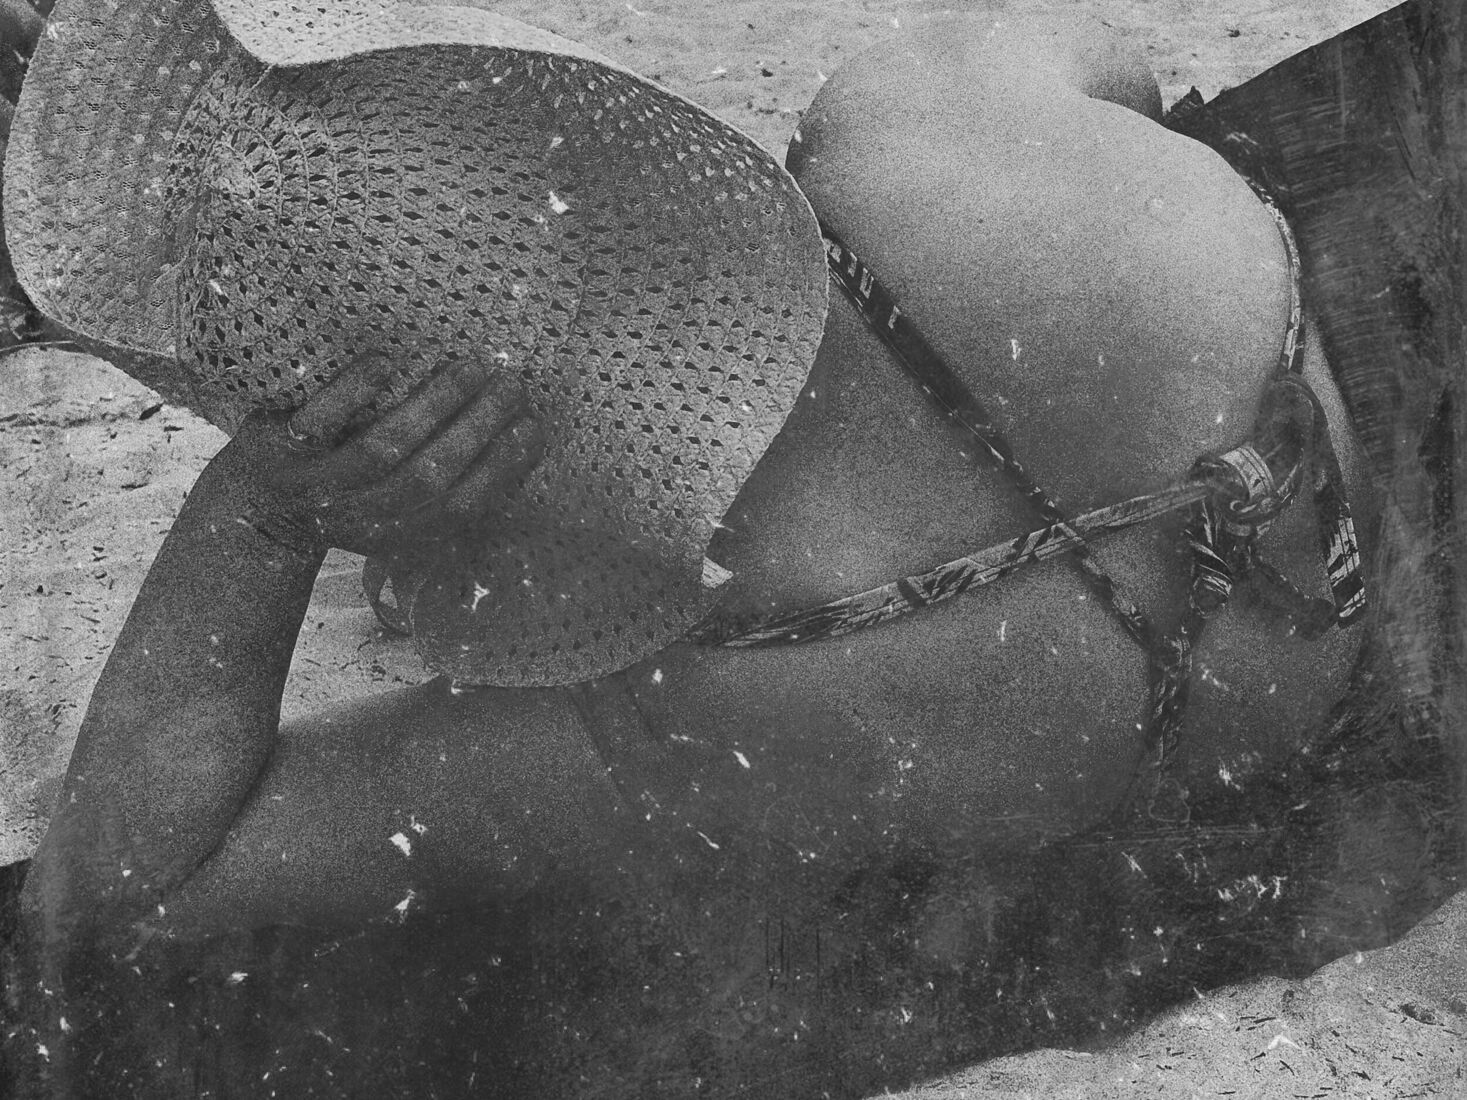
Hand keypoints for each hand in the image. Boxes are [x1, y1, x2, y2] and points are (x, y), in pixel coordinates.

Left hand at [218, 353, 544, 558]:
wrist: (251, 518)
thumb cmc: (343, 503)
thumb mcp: (395, 515)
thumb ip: (443, 489)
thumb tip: (519, 439)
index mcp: (399, 533)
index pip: (461, 506)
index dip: (501, 470)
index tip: (533, 427)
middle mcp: (361, 515)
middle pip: (430, 475)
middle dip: (478, 428)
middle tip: (513, 384)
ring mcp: (318, 485)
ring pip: (384, 449)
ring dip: (433, 405)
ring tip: (472, 365)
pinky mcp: (277, 451)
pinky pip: (318, 421)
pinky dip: (352, 392)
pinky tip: (386, 361)